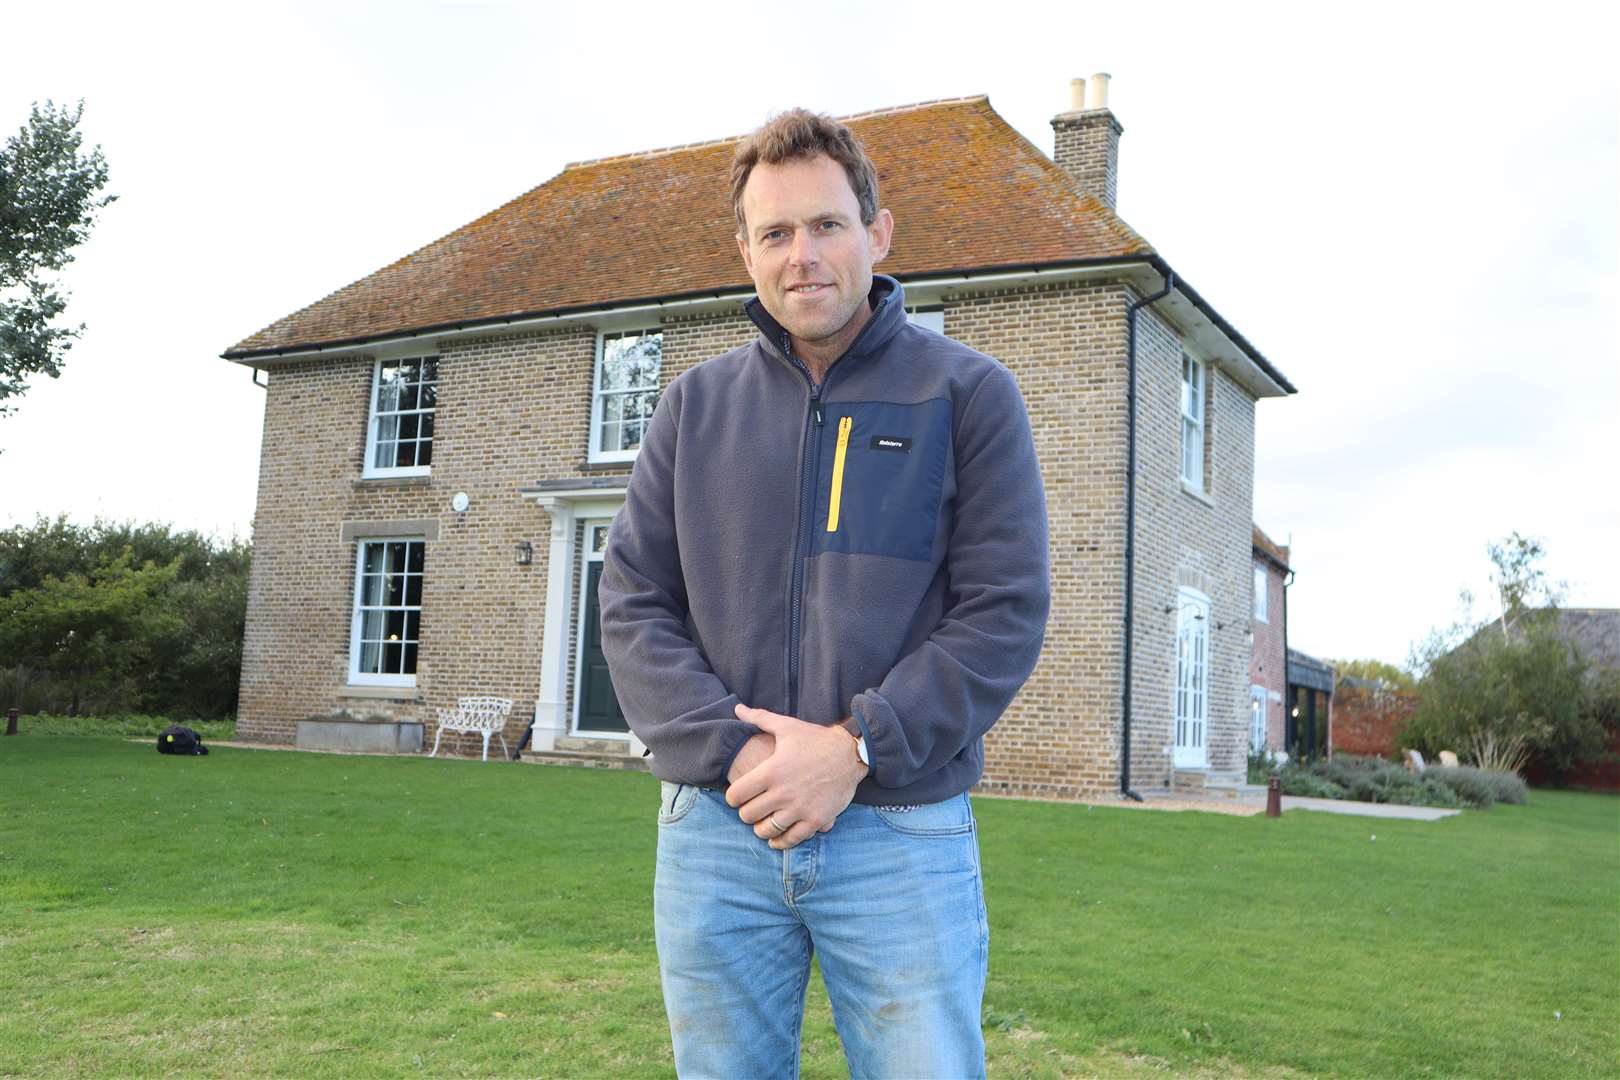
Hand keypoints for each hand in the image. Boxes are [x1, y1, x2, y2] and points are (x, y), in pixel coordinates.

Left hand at [725, 704, 867, 849]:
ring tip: (761, 823)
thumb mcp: (787, 726)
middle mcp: (783, 792)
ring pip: (766, 830)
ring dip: (761, 828)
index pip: (736, 795)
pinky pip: (791, 839)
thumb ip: (759, 719)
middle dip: (746, 813)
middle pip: (748, 815)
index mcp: (771, 771)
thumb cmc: (816, 739)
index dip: (732, 797)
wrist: (851, 753)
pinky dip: (780, 842)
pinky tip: (776, 838)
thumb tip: (737, 708)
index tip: (737, 796)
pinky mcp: (815, 820)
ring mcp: (799, 808)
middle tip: (749, 809)